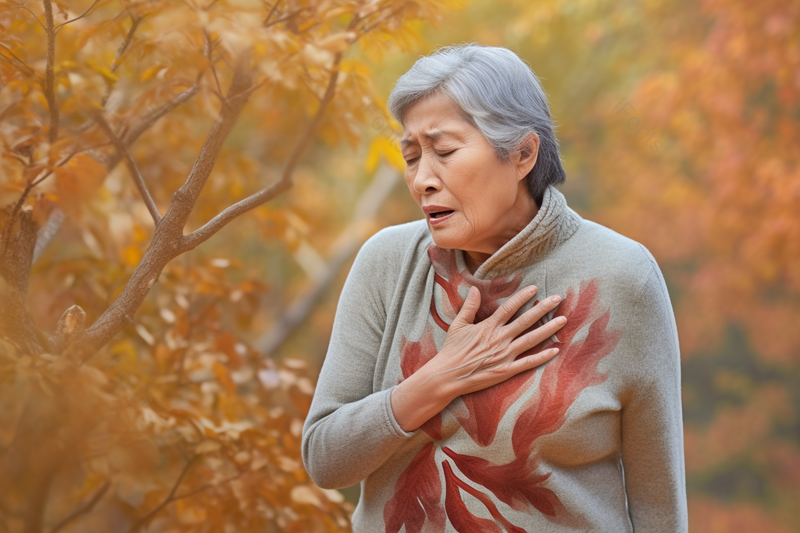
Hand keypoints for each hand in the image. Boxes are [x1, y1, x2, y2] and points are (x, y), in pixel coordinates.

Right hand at [426, 285, 564, 398]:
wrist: (448, 376)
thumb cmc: (452, 350)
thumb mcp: (458, 325)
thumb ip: (469, 306)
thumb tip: (476, 289)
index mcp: (488, 326)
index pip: (510, 308)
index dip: (523, 297)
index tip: (535, 289)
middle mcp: (500, 339)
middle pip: (526, 320)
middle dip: (543, 308)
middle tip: (557, 298)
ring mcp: (505, 355)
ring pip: (531, 339)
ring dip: (548, 329)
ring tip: (563, 320)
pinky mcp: (507, 370)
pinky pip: (528, 362)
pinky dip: (543, 356)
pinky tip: (556, 350)